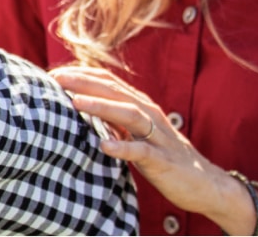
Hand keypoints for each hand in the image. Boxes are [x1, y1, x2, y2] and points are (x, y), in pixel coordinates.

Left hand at [52, 65, 256, 233]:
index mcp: (141, 106)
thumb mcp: (135, 134)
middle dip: (84, 83)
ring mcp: (157, 136)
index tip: (53, 74)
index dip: (82, 75)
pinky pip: (143, 151)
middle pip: (115, 91)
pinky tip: (104, 146)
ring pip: (129, 114)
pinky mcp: (163, 160)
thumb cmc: (162, 156)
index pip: (109, 81)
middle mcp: (149, 115)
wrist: (204, 183)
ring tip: (75, 103)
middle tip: (55, 79)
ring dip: (101, 107)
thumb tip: (78, 108)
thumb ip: (112, 120)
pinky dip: (123, 147)